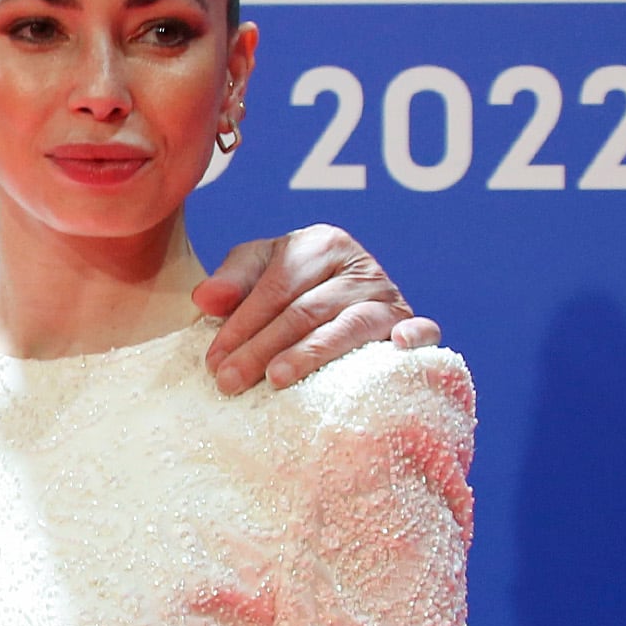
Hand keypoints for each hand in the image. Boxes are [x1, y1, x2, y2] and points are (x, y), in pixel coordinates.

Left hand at [194, 227, 441, 395]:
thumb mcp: (257, 271)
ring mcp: (388, 294)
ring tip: (276, 380)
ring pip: (349, 326)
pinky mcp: (410, 321)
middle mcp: (358, 264)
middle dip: (261, 348)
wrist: (340, 295)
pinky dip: (413, 337)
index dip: (241, 324)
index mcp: (319, 243)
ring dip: (311, 354)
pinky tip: (398, 348)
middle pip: (305, 310)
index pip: (276, 287)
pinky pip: (420, 328)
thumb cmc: (290, 287)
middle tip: (230, 382)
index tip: (213, 361)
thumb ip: (232, 281)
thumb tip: (205, 300)